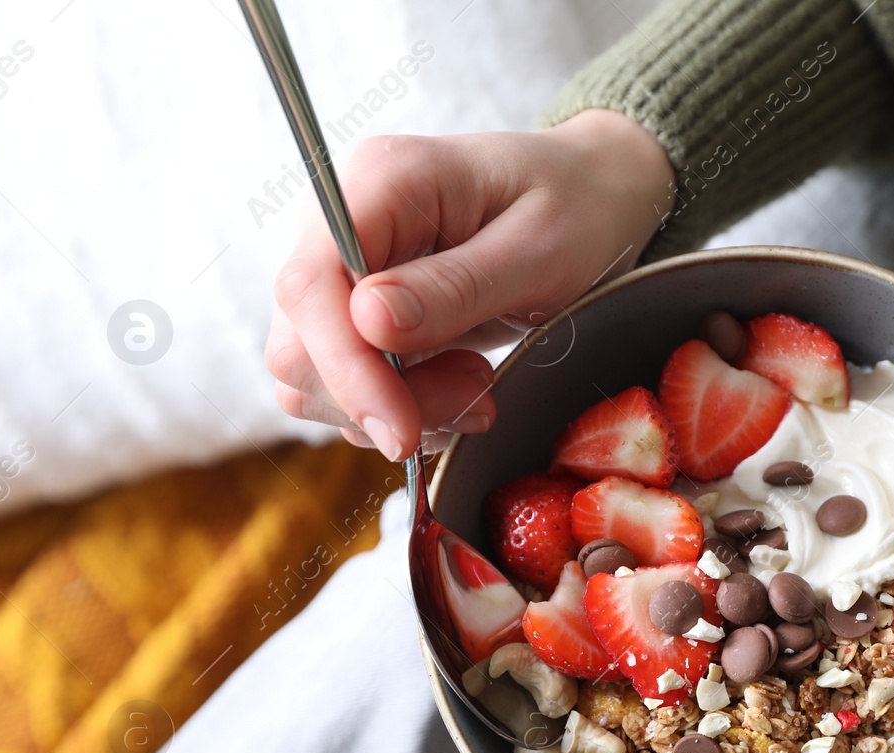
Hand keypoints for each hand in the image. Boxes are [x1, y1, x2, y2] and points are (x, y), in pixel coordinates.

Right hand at [265, 109, 674, 458]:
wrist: (595, 195)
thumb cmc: (578, 207)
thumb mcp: (541, 249)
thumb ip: (457, 286)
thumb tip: (368, 322)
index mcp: (380, 181)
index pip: (309, 286)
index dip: (344, 369)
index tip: (399, 430)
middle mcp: (342, 221)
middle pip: (299, 343)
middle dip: (379, 398)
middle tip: (477, 394)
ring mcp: (345, 269)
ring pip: (314, 376)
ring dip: (394, 408)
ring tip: (480, 386)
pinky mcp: (359, 311)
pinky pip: (348, 385)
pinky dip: (401, 409)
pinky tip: (462, 391)